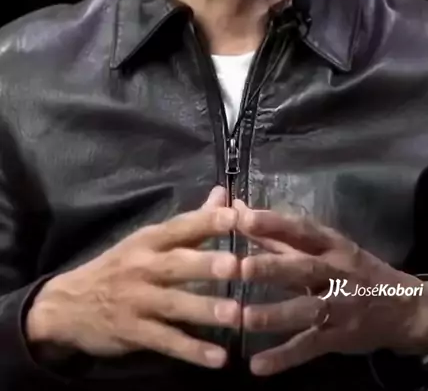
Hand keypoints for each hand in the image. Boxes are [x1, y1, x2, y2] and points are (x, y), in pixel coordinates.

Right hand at [26, 187, 239, 369]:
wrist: (66, 305)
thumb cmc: (118, 268)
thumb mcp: (147, 241)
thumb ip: (190, 223)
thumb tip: (222, 195)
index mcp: (148, 241)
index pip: (179, 227)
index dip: (206, 221)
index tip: (235, 216)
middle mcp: (142, 267)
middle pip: (176, 264)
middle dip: (205, 264)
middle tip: (236, 266)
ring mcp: (137, 301)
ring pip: (173, 304)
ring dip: (204, 310)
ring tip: (234, 315)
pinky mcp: (133, 332)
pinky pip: (166, 341)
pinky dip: (192, 351)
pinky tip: (218, 358)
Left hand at [234, 201, 427, 375]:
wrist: (405, 308)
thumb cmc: (356, 271)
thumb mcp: (327, 248)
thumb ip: (281, 234)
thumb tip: (241, 209)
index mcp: (333, 245)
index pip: (303, 230)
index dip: (274, 223)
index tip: (244, 216)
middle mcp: (338, 272)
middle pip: (304, 268)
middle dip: (273, 267)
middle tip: (241, 268)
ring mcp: (340, 307)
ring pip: (306, 310)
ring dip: (275, 314)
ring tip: (244, 318)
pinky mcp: (340, 337)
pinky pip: (310, 346)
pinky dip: (284, 357)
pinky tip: (258, 365)